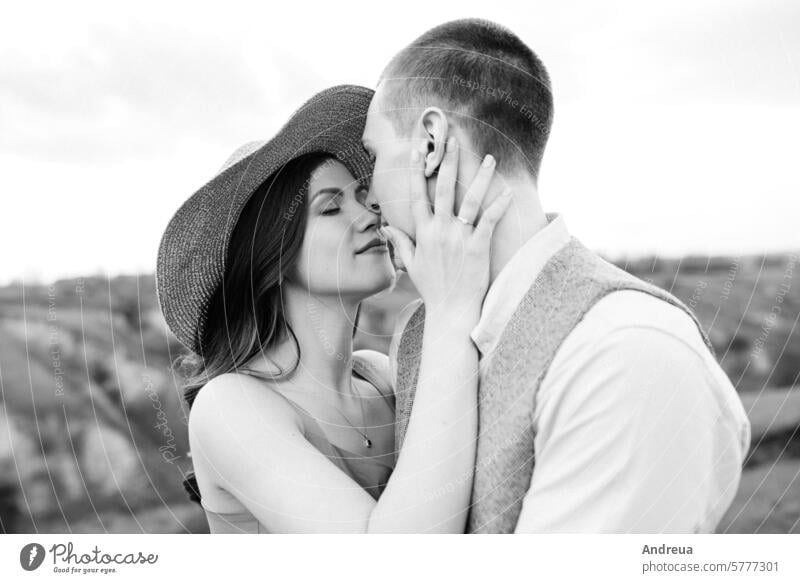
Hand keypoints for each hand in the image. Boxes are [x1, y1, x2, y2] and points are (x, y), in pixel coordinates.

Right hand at [382, 136, 511, 324]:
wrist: (451, 311)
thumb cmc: (432, 288)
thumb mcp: (411, 265)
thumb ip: (400, 242)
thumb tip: (386, 227)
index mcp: (423, 233)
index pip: (416, 194)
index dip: (416, 169)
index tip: (418, 147)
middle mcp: (440, 231)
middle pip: (442, 188)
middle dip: (447, 161)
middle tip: (452, 138)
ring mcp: (459, 238)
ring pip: (469, 200)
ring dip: (480, 177)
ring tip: (489, 157)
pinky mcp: (478, 247)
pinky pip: (489, 220)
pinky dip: (499, 205)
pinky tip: (508, 191)